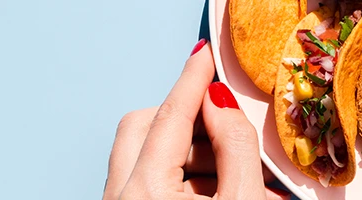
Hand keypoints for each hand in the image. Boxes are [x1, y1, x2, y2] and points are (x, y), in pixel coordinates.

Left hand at [102, 39, 289, 198]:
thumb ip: (235, 148)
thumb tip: (222, 104)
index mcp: (146, 193)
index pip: (169, 116)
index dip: (192, 80)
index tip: (205, 55)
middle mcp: (122, 199)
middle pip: (143, 126)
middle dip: (188, 118)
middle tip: (227, 124)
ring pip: (145, 155)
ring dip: (191, 152)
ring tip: (238, 172)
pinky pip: (149, 183)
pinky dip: (185, 177)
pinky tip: (222, 191)